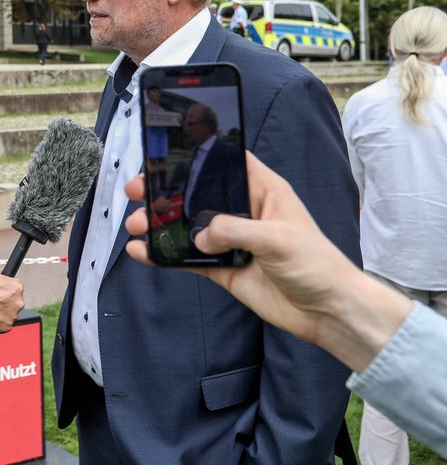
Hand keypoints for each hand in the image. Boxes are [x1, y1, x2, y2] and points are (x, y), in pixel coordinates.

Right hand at [0, 265, 23, 334]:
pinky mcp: (6, 327)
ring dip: (2, 312)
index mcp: (17, 288)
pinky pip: (4, 324)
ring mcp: (13, 316)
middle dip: (6, 301)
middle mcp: (18, 302)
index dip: (6, 289)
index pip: (16, 287)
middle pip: (15, 301)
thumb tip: (4, 275)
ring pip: (10, 313)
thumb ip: (2, 273)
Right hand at [123, 152, 398, 356]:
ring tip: (135, 224)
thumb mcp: (277, 239)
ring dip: (160, 224)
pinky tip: (143, 252)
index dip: (199, 154)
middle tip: (137, 190)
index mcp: (263, 191)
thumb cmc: (316, 265)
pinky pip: (188, 258)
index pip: (227, 162)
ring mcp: (232, 241)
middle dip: (166, 190)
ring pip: (188, 226)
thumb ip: (233, 230)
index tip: (166, 151)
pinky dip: (165, 255)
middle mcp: (244, 212)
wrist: (328, 313)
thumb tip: (199, 236)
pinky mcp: (224, 268)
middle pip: (198, 193)